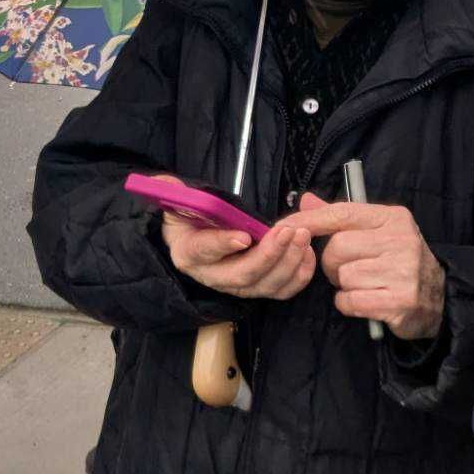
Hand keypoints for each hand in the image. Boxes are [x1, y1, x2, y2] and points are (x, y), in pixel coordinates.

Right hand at [151, 175, 315, 299]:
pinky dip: (298, 276)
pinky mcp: (257, 288)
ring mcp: (237, 286)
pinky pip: (280, 291)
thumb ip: (174, 191)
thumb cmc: (192, 219)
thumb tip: (166, 181)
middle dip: (268, 254)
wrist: (200, 239)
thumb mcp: (179, 202)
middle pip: (242, 275)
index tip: (243, 236)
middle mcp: (212, 276)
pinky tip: (307, 253)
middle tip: (288, 231)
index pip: (203, 251)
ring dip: (288, 262)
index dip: (222, 245)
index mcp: (189, 253)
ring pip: (264, 285)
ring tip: (302, 237)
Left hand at [279, 192, 445, 340]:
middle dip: (331, 264)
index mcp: (392, 218)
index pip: (341, 214)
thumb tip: (306, 200)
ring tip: (364, 285)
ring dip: (344, 285)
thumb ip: (340, 218)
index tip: (284, 226)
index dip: (309, 221)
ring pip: (343, 277)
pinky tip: (365, 301)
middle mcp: (400, 240)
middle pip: (336, 248)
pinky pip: (350, 301)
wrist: (439, 298)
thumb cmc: (399, 261)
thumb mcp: (378, 231)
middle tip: (345, 270)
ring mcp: (402, 271)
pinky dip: (349, 304)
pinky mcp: (400, 301)